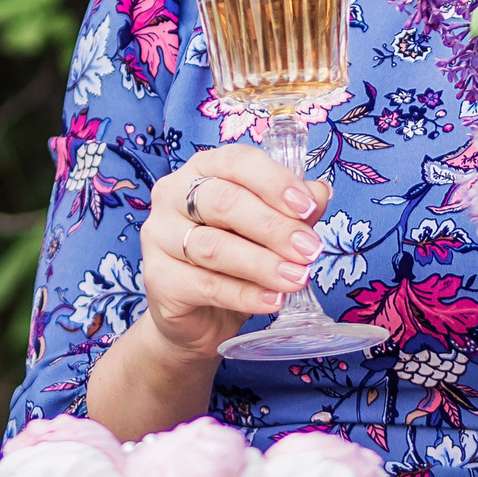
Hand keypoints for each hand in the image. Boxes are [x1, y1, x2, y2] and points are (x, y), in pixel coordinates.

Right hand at [138, 143, 331, 361]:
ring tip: (298, 277)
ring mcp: (159, 236)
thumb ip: (293, 209)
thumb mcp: (269, 230)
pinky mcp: (157, 278)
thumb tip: (319, 193)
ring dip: (262, 263)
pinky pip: (205, 285)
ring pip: (213, 247)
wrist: (199, 315)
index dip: (274, 181)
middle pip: (223, 202)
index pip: (236, 161)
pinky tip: (273, 300)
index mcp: (202, 169)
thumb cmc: (235, 259)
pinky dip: (245, 295)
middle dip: (273, 226)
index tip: (307, 206)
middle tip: (309, 249)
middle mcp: (173, 195)